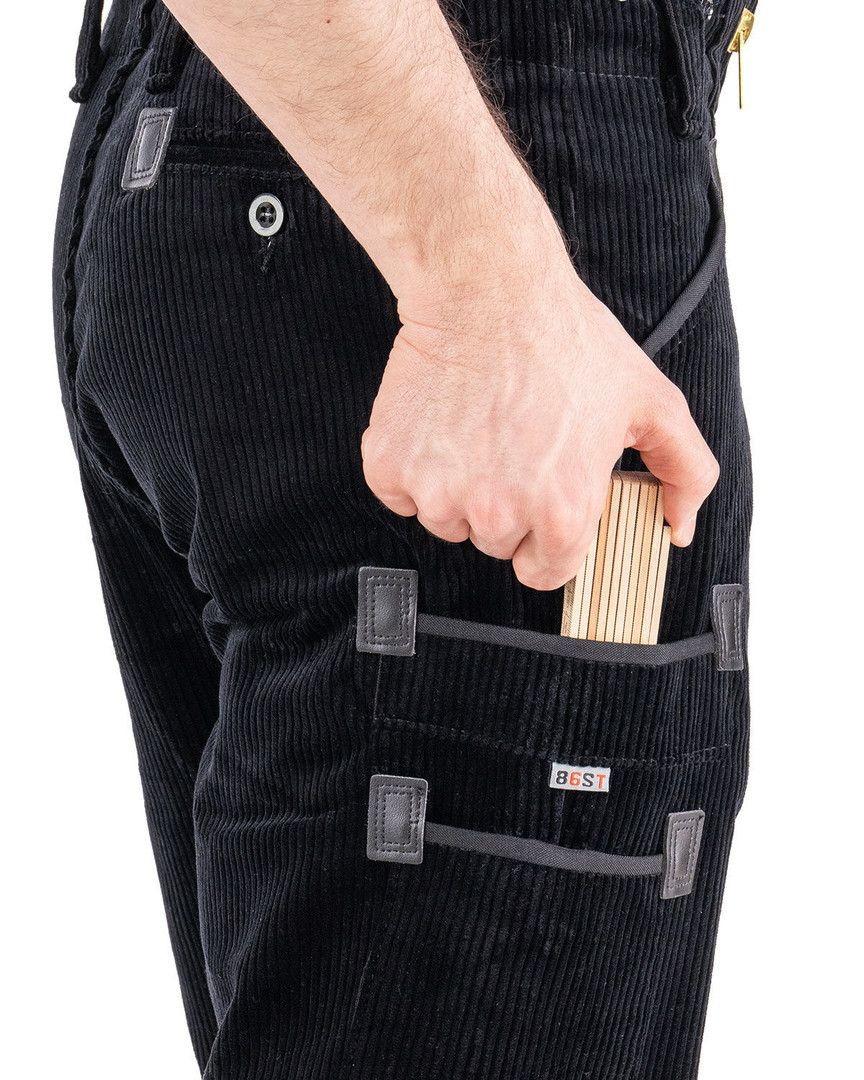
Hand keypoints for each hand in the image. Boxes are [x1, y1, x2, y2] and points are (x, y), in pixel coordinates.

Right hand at [360, 255, 719, 591]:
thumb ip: (685, 472)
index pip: (545, 571)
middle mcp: (497, 513)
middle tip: (515, 445)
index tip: (542, 503)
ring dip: (458, 488)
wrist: (488, 288)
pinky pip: (399, 494)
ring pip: (446, 521)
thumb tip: (679, 526)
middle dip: (505, 507)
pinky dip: (413, 468)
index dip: (548, 537)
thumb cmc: (567, 339)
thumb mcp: (652, 403)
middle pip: (495, 544)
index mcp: (561, 512)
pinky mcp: (391, 467)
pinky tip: (441, 425)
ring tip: (479, 428)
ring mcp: (438, 493)